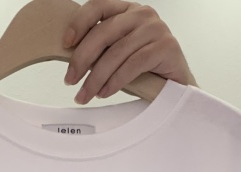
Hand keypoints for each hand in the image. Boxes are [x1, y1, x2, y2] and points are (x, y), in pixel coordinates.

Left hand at [63, 0, 196, 104]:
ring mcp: (156, 28)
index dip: (78, 23)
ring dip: (96, 77)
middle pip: (104, 32)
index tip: (65, 44)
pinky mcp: (166, 47)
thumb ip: (102, 48)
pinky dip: (116, 81)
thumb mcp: (119, 53)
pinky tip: (105, 92)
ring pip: (117, 52)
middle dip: (82, 59)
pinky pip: (133, 64)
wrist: (176, 84)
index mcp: (127, 10)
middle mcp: (142, 14)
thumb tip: (72, 60)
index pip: (98, 6)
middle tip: (70, 80)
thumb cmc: (145, 69)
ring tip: (86, 94)